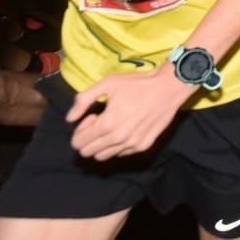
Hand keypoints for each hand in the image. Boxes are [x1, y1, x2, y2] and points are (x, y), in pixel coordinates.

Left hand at [68, 67, 193, 160]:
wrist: (169, 88)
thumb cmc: (138, 84)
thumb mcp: (108, 83)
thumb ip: (83, 100)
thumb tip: (70, 119)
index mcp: (107, 124)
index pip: (77, 143)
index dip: (80, 130)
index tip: (93, 116)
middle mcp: (118, 138)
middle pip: (88, 152)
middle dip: (88, 138)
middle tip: (101, 122)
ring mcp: (132, 144)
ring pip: (103, 156)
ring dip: (102, 144)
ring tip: (113, 126)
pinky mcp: (143, 146)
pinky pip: (121, 154)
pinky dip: (118, 145)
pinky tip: (127, 128)